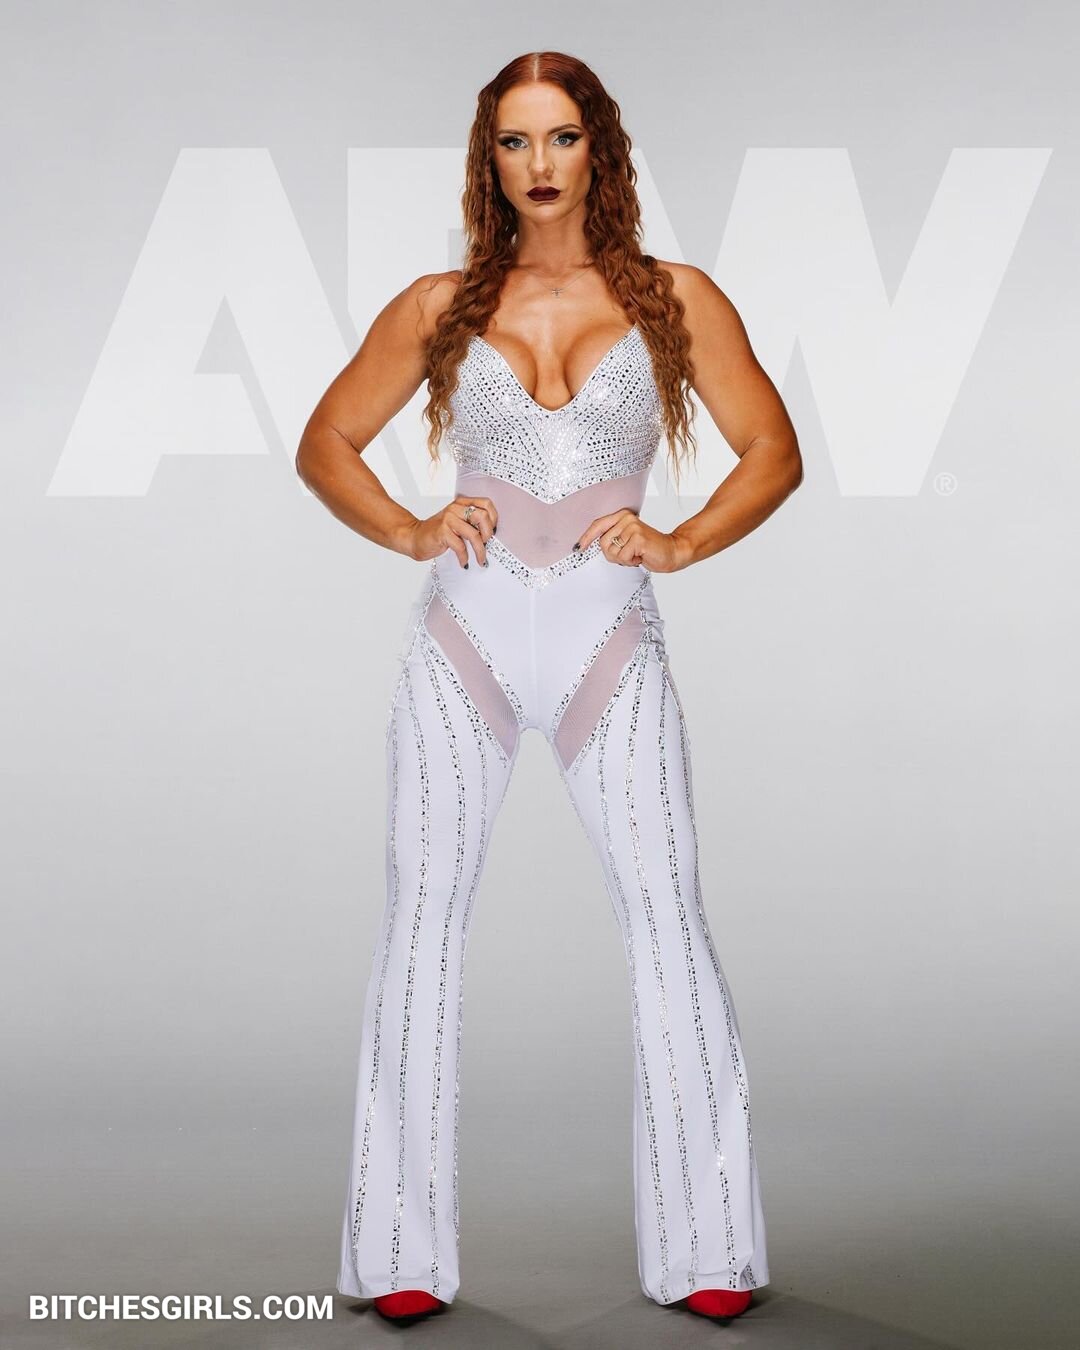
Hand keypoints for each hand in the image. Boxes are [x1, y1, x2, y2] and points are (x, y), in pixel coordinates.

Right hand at [404, 495, 498, 568]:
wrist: (415, 537)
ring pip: (474, 534)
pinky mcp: (442, 532)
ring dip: (480, 550)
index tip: (492, 531)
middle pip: (483, 517)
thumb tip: (492, 535)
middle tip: (486, 544)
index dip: (494, 518)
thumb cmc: (438, 532)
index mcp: (461, 503)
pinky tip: (464, 562)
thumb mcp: (457, 522)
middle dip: (488, 534)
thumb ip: (471, 523)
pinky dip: (464, 557)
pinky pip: (461, 546)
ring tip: (480, 560)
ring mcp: (448, 519)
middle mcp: (455, 508)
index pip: (486, 504)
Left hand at [575, 509, 692, 572]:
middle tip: (628, 555)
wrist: (672, 552)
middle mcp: (626, 518)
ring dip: (622, 560)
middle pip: (602, 543)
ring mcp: (632, 527)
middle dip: (613, 555)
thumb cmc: (648, 549)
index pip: (598, 524)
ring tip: (635, 555)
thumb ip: (611, 538)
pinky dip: (631, 562)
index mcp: (622, 515)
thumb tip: (587, 544)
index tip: (578, 547)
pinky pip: (622, 557)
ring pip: (611, 552)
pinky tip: (641, 557)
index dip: (586, 537)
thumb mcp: (626, 540)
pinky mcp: (638, 538)